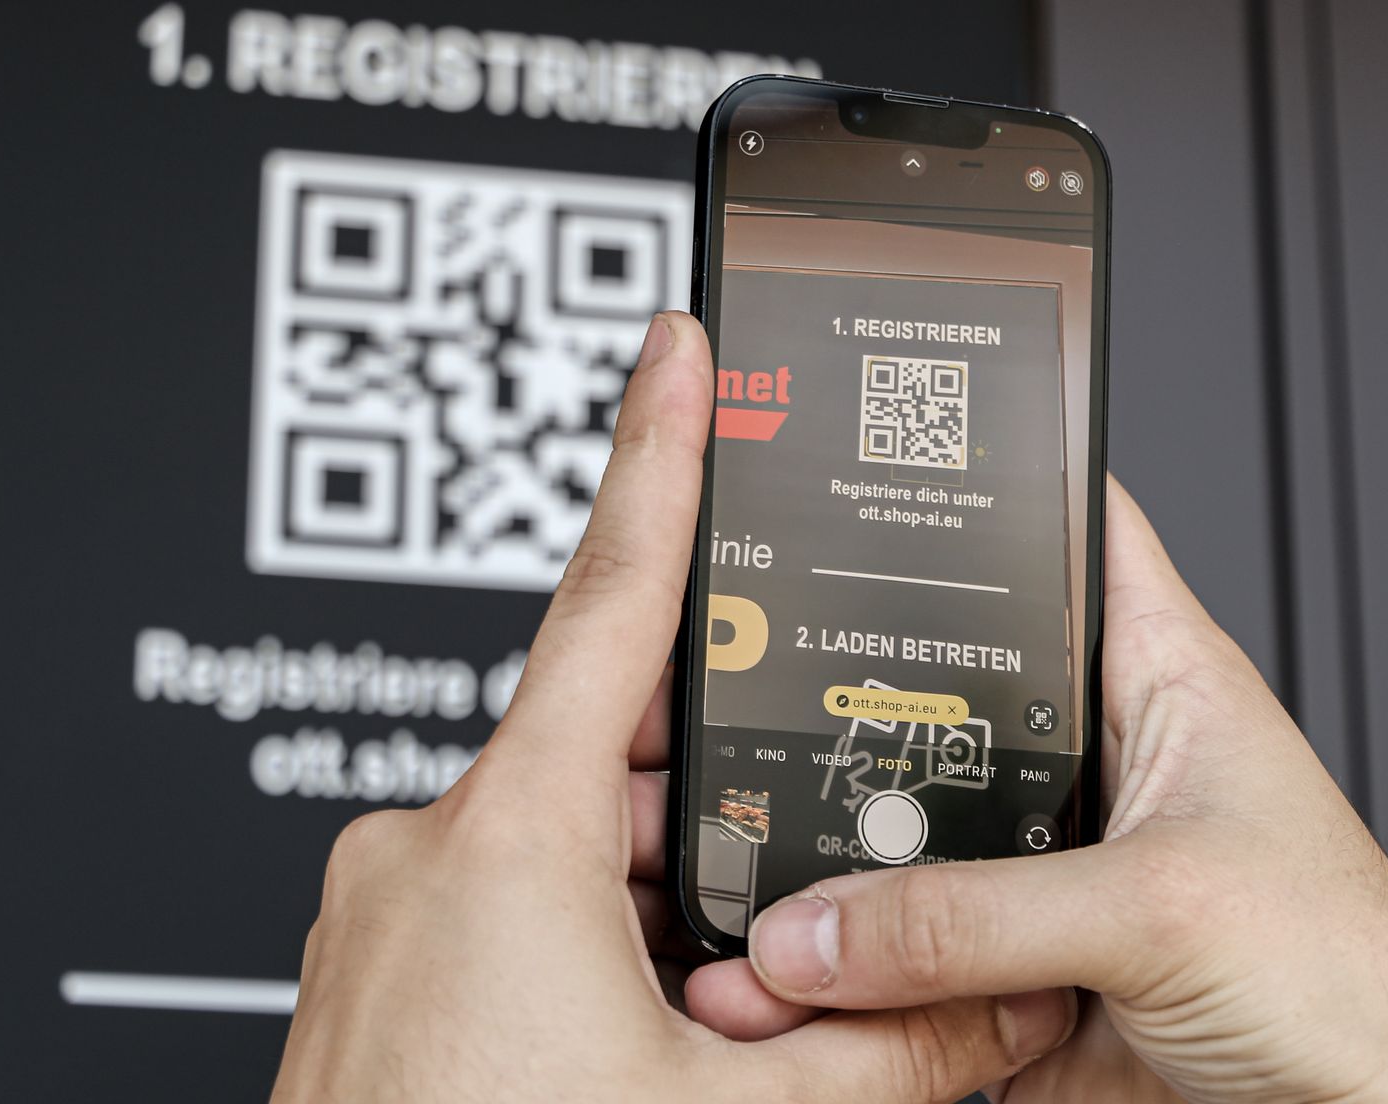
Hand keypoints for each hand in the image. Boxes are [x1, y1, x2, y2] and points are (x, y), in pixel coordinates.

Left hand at [270, 311, 1074, 1103]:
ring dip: (668, 913)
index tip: (683, 353)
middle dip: (728, 817)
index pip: (613, 594)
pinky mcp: (375, 985)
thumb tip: (1012, 1002)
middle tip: (815, 889)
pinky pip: (514, 919)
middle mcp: (422, 858)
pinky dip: (601, 954)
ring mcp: (384, 924)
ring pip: (574, 857)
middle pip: (619, 766)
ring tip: (736, 1022)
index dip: (664, 453)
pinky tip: (659, 1044)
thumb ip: (895, 1051)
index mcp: (504, 844)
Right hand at [691, 479, 1387, 1103]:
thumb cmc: (1359, 981)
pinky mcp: (1030, 979)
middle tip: (757, 715)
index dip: (989, 482)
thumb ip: (979, 917)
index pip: (1073, 533)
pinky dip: (863, 992)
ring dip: (847, 878)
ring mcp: (1060, 877)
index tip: (878, 457)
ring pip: (919, 848)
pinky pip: (918, 974)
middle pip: (953, 702)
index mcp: (1163, 682)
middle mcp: (1103, 769)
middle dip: (857, 716)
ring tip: (760, 874)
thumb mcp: (1160, 909)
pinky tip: (810, 987)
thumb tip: (824, 927)